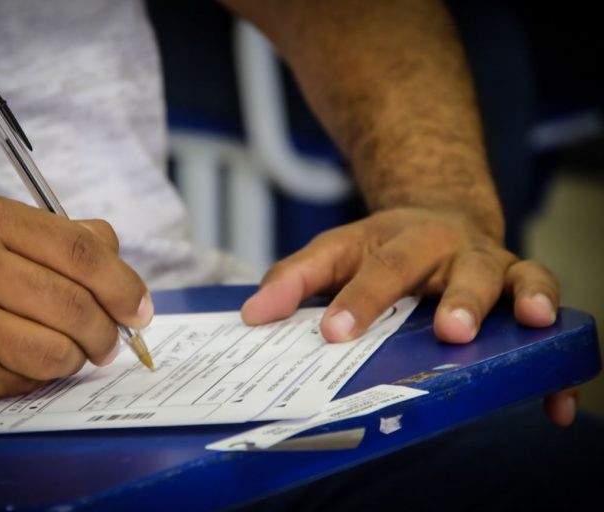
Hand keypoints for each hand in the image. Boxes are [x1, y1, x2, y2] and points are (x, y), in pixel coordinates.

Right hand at [0, 194, 152, 406]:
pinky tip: (21, 361)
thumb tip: (120, 262)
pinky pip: (26, 381)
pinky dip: (38, 377)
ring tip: (68, 353)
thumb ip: (60, 238)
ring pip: (58, 352)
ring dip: (75, 360)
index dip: (124, 285)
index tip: (140, 309)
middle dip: (107, 333)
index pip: (82, 252)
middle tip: (110, 342)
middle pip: (77, 306)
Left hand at [241, 207, 575, 425]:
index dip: (359, 302)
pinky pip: (549, 308)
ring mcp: (492, 265)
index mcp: (402, 240)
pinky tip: (553, 397)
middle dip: (460, 298)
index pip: (379, 267)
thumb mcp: (337, 250)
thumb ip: (297, 277)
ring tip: (528, 322)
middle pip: (460, 266)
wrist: (437, 215)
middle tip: (450, 330)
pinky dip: (556, 352)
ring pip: (518, 274)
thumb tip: (254, 313)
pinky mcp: (522, 285)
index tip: (335, 334)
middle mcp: (453, 248)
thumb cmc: (383, 246)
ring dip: (525, 298)